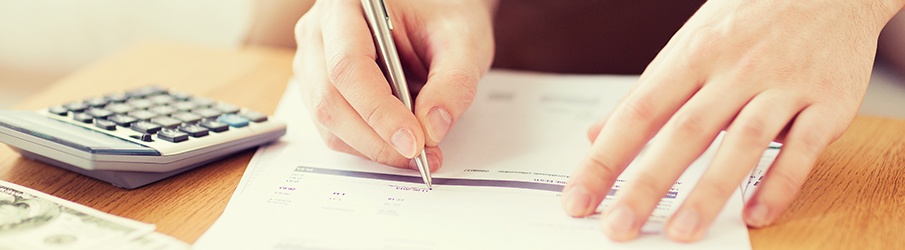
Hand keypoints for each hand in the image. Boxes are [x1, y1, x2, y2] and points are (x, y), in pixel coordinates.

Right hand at [293, 0, 495, 169]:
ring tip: (421, 150)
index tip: (414, 141)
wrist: (436, 15)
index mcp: (347, 5)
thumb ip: (454, 83)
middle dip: (377, 138)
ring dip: (375, 146)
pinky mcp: (322, 90)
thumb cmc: (443, 16)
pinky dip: (370, 144)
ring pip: (330, 122)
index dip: (379, 111)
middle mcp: (320, 33)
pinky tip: (402, 142)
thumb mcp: (463, 42)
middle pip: (330, 100)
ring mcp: (315, 63)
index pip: (348, 66)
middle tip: (423, 154)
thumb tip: (432, 129)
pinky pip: (336, 129)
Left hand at [562, 0, 904, 241]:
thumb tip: (597, 135)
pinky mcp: (827, 103)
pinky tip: (756, 214)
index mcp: (693, 56)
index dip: (606, 159)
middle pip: (684, 132)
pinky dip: (780, 183)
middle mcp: (735, 70)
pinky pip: (803, 147)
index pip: (638, 114)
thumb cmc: (748, 19)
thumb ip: (645, 94)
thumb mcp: (688, 44)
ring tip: (681, 232)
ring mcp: (782, 85)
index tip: (579, 199)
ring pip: (743, 142)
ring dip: (711, 191)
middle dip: (647, 185)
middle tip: (618, 227)